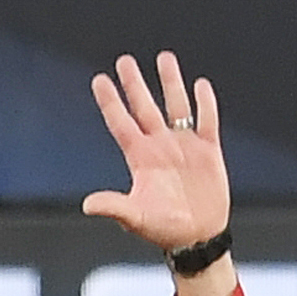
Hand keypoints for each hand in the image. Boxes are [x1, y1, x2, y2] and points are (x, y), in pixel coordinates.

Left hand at [81, 51, 230, 256]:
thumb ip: (114, 207)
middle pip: (145, 107)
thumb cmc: (164, 230)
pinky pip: (207, 120)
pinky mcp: (208, 150)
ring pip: (176, 106)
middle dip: (134, 84)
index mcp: (140, 159)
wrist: (197, 237)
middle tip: (124, 60)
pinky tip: (200, 84)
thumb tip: (87, 205)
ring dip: (170, 82)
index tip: (99, 79)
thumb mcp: (136, 218)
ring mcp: (184, 146)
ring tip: (163, 58)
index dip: (110, 102)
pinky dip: (204, 103)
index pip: (121, 123)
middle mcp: (159, 147)